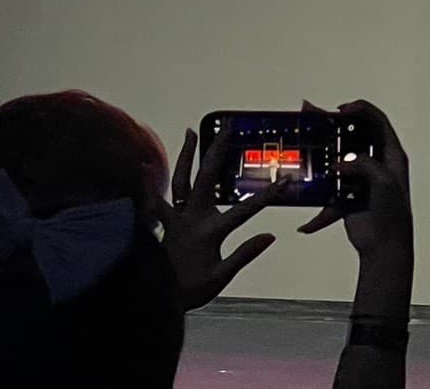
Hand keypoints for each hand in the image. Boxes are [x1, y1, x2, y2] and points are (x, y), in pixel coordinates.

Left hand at [158, 126, 297, 310]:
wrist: (156, 300)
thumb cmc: (190, 291)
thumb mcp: (221, 277)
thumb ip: (245, 254)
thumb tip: (270, 236)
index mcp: (211, 231)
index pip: (245, 209)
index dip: (268, 195)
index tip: (285, 181)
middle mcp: (193, 218)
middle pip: (207, 178)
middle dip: (218, 152)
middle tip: (227, 130)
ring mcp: (176, 218)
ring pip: (180, 180)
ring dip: (186, 155)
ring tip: (191, 132)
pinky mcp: (164, 222)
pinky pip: (155, 197)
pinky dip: (150, 181)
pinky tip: (144, 166)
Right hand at [300, 100, 412, 264]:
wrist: (383, 246)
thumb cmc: (392, 213)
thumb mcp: (384, 182)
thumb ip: (365, 165)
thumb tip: (342, 163)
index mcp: (391, 155)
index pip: (377, 122)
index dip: (361, 110)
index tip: (341, 109)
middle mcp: (376, 162)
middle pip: (353, 135)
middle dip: (333, 124)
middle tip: (313, 114)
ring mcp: (360, 177)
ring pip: (338, 157)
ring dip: (321, 150)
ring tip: (303, 137)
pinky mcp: (346, 194)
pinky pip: (328, 187)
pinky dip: (317, 189)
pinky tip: (304, 184)